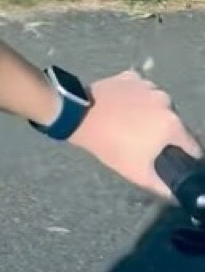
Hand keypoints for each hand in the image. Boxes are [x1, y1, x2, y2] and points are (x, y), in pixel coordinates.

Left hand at [70, 69, 201, 197]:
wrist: (79, 116)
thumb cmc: (111, 145)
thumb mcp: (138, 173)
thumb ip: (163, 187)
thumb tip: (175, 194)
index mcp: (173, 124)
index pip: (191, 145)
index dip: (187, 157)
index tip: (177, 161)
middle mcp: (165, 101)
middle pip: (175, 123)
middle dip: (165, 135)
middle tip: (147, 144)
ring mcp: (148, 85)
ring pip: (158, 105)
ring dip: (151, 115)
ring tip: (132, 126)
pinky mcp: (131, 76)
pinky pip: (141, 90)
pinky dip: (136, 98)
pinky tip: (123, 108)